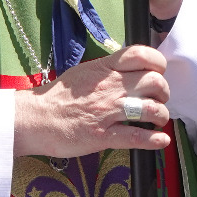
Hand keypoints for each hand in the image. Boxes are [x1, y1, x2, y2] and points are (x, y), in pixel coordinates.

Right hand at [12, 45, 172, 157]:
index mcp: (105, 68)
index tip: (158, 72)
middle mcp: (110, 87)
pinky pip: (136, 137)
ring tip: (158, 120)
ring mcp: (107, 111)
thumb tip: (131, 68)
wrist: (33, 119)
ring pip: (150, 109)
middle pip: (153, 82)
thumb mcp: (85, 72)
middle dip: (163, 92)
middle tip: (158, 100)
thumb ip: (109, 69)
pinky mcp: (102, 136)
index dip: (157, 63)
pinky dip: (153, 140)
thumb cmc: (58, 97)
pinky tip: (160, 141)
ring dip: (161, 115)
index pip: (141, 54)